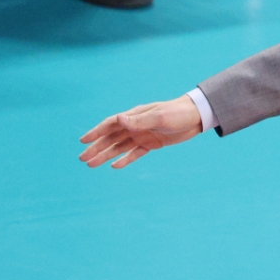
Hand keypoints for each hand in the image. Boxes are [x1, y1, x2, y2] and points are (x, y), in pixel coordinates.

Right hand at [79, 96, 203, 168]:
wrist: (196, 117)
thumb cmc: (177, 113)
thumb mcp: (160, 116)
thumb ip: (140, 120)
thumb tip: (120, 119)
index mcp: (134, 116)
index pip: (110, 124)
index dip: (96, 132)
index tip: (83, 141)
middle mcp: (135, 126)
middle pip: (111, 138)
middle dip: (96, 148)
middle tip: (82, 158)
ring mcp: (142, 135)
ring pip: (119, 147)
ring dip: (106, 155)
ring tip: (92, 164)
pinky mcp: (151, 144)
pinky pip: (135, 153)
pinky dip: (125, 159)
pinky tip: (114, 166)